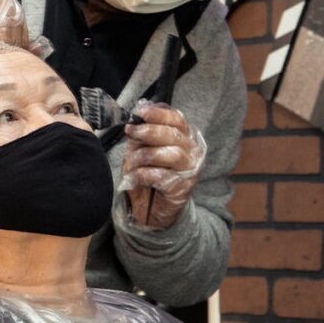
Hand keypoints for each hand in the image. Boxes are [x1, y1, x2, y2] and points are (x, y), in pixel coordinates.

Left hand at [120, 102, 206, 229]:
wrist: (154, 210)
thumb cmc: (150, 174)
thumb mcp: (143, 150)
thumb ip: (141, 135)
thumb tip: (134, 119)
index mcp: (184, 137)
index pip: (177, 119)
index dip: (159, 114)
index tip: (140, 113)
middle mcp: (192, 152)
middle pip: (173, 134)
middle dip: (148, 131)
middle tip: (131, 132)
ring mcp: (189, 171)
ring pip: (171, 154)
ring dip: (145, 155)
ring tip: (131, 161)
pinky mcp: (182, 189)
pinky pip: (161, 176)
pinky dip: (142, 174)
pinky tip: (134, 177)